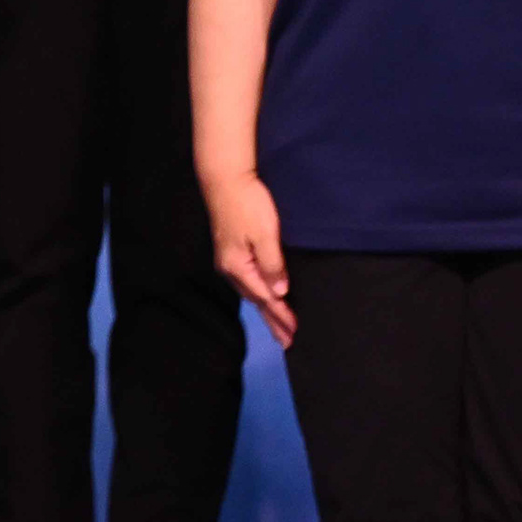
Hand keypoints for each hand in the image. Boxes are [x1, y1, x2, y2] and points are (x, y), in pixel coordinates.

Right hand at [205, 171, 297, 346]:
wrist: (224, 178)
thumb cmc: (247, 203)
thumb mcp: (265, 234)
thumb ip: (273, 265)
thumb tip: (280, 292)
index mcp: (237, 266)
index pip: (265, 298)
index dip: (283, 316)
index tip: (297, 333)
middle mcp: (229, 268)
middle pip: (256, 301)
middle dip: (273, 321)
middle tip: (289, 343)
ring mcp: (228, 260)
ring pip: (251, 292)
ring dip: (267, 310)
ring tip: (279, 328)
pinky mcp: (231, 251)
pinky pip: (248, 282)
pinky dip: (259, 295)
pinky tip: (264, 298)